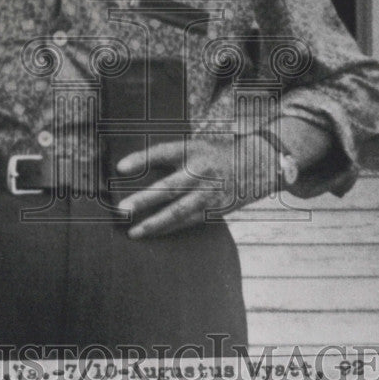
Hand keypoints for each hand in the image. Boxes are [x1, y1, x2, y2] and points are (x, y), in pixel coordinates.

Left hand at [117, 135, 275, 238]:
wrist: (259, 164)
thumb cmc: (217, 154)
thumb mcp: (197, 145)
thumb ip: (172, 157)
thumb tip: (136, 170)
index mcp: (193, 149)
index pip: (162, 152)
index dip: (141, 159)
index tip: (119, 167)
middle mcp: (201, 171)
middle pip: (169, 187)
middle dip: (144, 199)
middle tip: (122, 209)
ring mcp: (209, 192)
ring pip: (178, 211)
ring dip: (154, 223)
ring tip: (133, 232)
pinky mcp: (215, 208)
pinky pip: (188, 221)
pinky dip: (169, 229)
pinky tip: (152, 234)